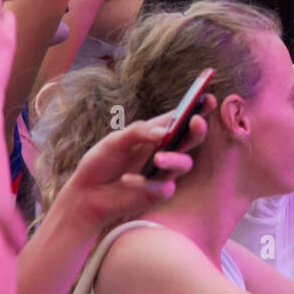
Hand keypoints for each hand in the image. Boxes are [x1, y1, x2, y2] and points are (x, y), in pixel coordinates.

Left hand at [62, 110, 210, 231]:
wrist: (85, 195)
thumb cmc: (100, 163)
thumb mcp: (114, 141)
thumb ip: (137, 132)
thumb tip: (163, 132)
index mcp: (155, 133)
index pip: (181, 119)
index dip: (197, 108)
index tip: (207, 98)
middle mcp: (164, 151)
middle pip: (191, 139)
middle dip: (198, 129)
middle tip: (195, 122)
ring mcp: (163, 173)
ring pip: (184, 164)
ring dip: (174, 159)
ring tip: (158, 159)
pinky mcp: (157, 194)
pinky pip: (163, 188)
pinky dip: (145, 183)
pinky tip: (126, 180)